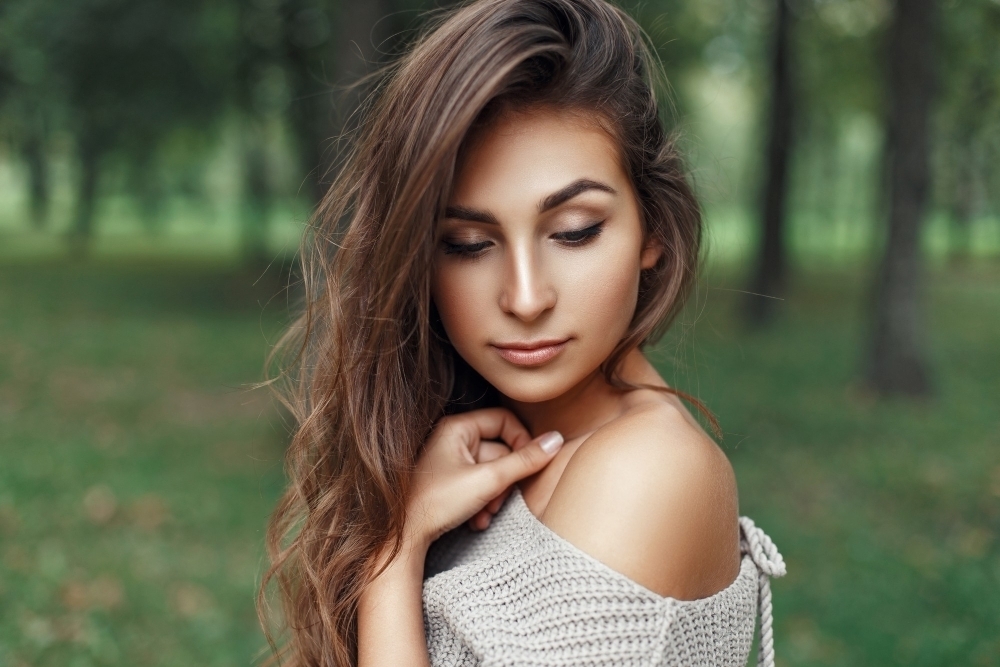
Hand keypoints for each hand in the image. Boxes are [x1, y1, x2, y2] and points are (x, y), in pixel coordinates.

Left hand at [405, 408, 563, 549]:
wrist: (405, 536)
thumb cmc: (438, 502)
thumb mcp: (488, 480)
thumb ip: (525, 461)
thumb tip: (556, 440)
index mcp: (458, 428)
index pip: (504, 420)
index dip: (521, 441)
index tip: (528, 465)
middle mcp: (454, 439)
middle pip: (501, 451)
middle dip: (505, 482)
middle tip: (499, 501)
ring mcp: (452, 461)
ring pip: (493, 472)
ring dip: (496, 497)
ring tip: (485, 514)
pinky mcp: (452, 482)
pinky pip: (481, 485)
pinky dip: (484, 503)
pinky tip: (476, 520)